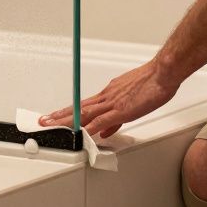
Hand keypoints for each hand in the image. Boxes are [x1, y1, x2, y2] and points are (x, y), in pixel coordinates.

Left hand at [39, 59, 179, 137]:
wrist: (162, 72)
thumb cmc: (152, 83)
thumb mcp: (132, 101)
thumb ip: (117, 118)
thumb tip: (107, 130)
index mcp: (109, 94)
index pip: (84, 105)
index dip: (69, 112)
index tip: (56, 117)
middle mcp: (107, 97)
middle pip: (78, 108)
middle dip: (59, 116)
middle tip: (44, 121)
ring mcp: (112, 103)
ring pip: (84, 113)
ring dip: (67, 120)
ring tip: (51, 125)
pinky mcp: (121, 110)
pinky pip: (101, 120)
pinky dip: (90, 128)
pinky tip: (81, 134)